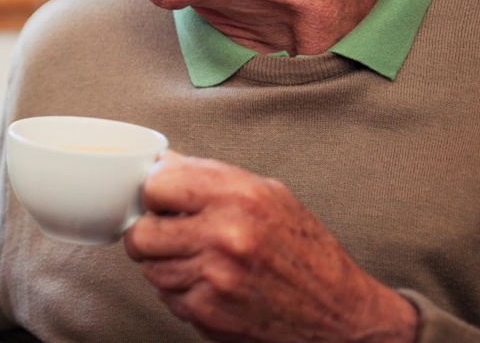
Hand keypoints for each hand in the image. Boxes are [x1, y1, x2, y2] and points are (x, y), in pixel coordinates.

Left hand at [123, 152, 417, 342]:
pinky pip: (167, 296)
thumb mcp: (270, 196)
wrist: (339, 317)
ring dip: (167, 266)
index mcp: (241, 196)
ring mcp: (215, 278)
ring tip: (202, 263)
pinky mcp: (208, 312)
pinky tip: (212, 287)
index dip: (156, 194)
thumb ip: (212, 177)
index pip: (156, 184)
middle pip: (140, 232)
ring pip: (149, 267)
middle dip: (151, 234)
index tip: (164, 202)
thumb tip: (161, 162)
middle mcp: (226, 235)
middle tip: (172, 237)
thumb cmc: (306, 253)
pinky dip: (182, 292)